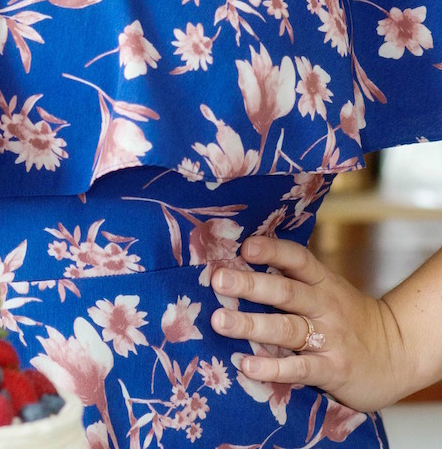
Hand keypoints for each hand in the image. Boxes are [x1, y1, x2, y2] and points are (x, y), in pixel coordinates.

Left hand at [210, 235, 414, 411]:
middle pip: (286, 291)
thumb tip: (241, 262)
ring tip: (220, 321)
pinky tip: (247, 365)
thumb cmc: (348, 318)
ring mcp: (329, 338)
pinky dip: (272, 367)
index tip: (245, 246)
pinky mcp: (332, 369)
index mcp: (323, 282)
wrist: (396, 353)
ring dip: (251, 325)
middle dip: (251, 284)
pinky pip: (299, 368)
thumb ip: (294, 278)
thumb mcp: (328, 290)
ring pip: (287, 328)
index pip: (298, 258)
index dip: (272, 250)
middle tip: (219, 280)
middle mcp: (325, 306)